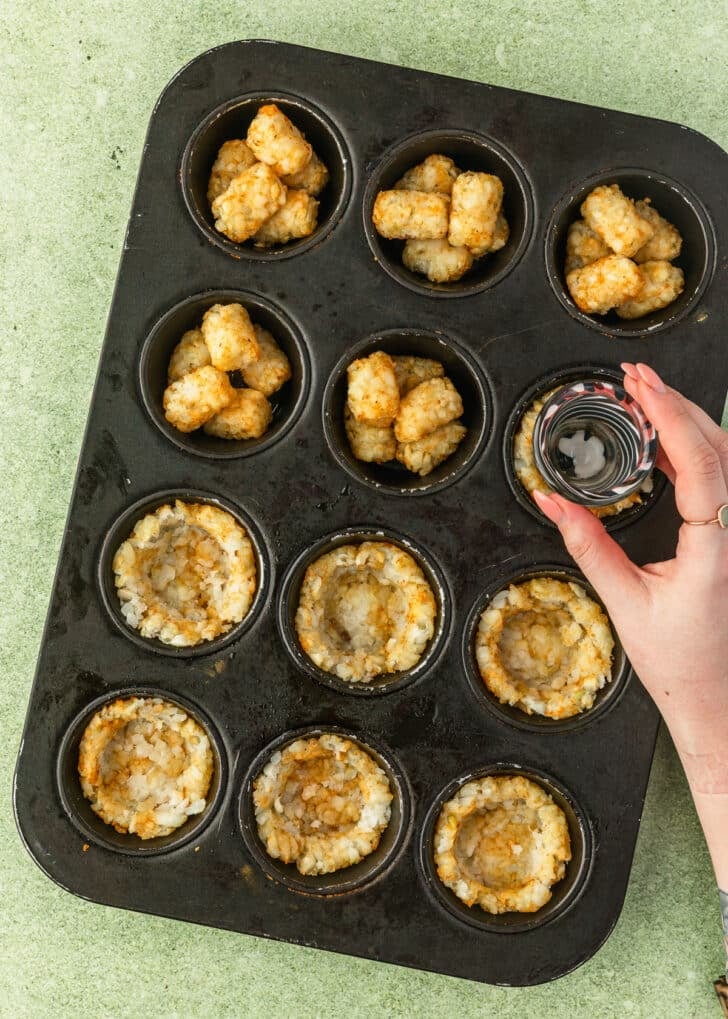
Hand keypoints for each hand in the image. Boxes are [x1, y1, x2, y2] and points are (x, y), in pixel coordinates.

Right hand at [533, 363, 727, 780]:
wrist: (716, 696)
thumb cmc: (679, 661)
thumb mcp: (623, 601)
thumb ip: (587, 544)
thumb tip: (550, 502)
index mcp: (717, 548)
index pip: (700, 463)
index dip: (669, 417)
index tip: (640, 386)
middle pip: (718, 447)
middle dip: (675, 404)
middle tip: (635, 377)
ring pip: (726, 457)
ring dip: (686, 422)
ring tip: (644, 398)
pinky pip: (720, 478)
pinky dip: (692, 451)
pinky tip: (662, 442)